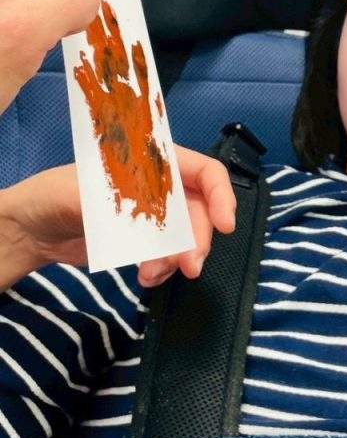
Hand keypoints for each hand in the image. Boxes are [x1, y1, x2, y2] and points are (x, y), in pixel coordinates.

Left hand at [0, 147, 235, 290]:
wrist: (31, 230)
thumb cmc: (52, 196)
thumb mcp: (82, 194)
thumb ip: (122, 205)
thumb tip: (155, 222)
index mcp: (152, 160)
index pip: (203, 171)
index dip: (221, 195)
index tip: (225, 225)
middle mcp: (161, 185)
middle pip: (200, 211)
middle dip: (198, 241)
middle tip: (190, 268)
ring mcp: (155, 214)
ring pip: (188, 238)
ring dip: (178, 259)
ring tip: (151, 274)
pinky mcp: (146, 240)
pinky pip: (170, 255)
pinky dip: (164, 269)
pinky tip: (146, 277)